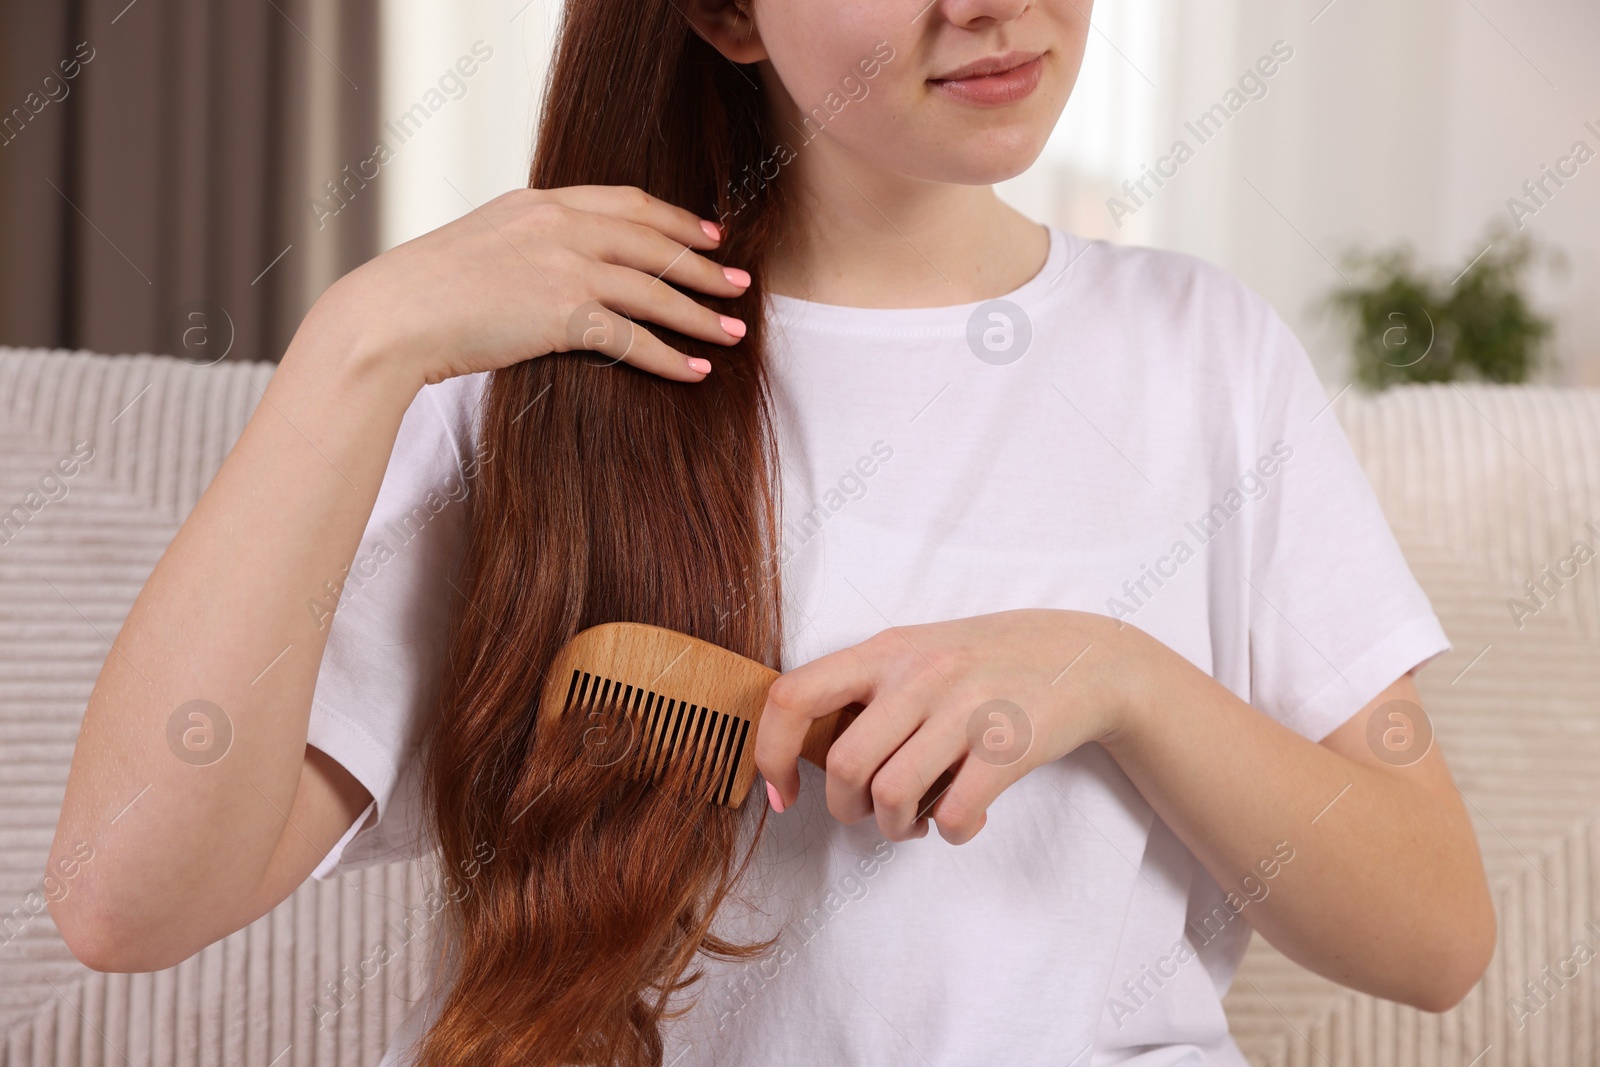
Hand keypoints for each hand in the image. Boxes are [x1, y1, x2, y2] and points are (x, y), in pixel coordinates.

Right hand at [309, 185, 751, 388]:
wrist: (390, 316)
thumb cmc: (423, 292)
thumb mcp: (479, 245)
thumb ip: (525, 244)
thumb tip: (553, 268)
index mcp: (540, 202)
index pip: (627, 202)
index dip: (675, 219)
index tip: (707, 234)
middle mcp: (559, 226)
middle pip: (654, 242)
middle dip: (703, 265)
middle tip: (740, 284)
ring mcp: (564, 268)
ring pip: (654, 290)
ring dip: (701, 313)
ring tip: (734, 331)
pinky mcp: (562, 315)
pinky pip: (634, 339)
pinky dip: (671, 357)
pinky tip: (696, 371)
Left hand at [754, 609, 1159, 843]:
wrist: (1087, 658)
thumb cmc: (985, 663)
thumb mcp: (918, 653)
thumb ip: (864, 690)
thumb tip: (801, 753)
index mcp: (885, 651)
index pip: (793, 697)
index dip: (770, 754)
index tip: (784, 792)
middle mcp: (921, 674)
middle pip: (846, 766)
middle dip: (848, 810)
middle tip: (872, 812)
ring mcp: (967, 709)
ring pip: (893, 796)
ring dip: (896, 827)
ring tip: (915, 819)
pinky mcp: (1010, 747)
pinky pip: (952, 816)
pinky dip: (949, 832)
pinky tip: (961, 818)